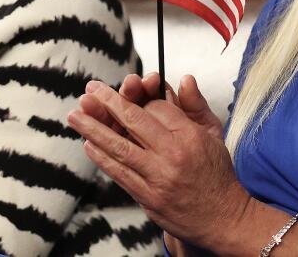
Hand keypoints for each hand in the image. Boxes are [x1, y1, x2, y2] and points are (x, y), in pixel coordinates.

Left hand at [67, 75, 246, 249]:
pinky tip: (89, 143)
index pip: (157, 107)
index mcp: (190, 136)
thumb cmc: (216, 174)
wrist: (222, 218)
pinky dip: (102, 157)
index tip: (132, 93)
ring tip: (75, 115)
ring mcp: (158, 178)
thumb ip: (196, 105)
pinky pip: (120, 173)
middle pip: (134, 121)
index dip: (142, 98)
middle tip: (89, 89)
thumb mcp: (214, 134)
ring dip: (93, 129)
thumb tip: (184, 78)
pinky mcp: (148, 198)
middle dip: (108, 102)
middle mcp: (173, 155)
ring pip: (120, 147)